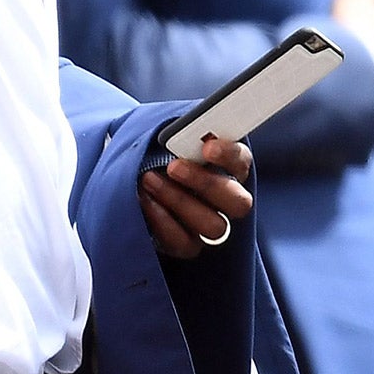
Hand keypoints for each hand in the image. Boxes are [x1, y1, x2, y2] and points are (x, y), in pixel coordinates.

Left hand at [140, 135, 254, 258]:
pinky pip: (185, 243)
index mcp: (230, 167)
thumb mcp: (170, 136)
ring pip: (214, 226)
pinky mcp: (189, 245)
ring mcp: (211, 225)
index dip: (229, 155)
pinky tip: (145, 200)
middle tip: (173, 166)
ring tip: (149, 180)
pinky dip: (163, 221)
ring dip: (179, 202)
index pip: (242, 161)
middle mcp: (229, 199)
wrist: (131, 179)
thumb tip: (183, 128)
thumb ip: (183, 132)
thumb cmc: (157, 152)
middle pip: (238, 202)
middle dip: (205, 184)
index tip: (207, 146)